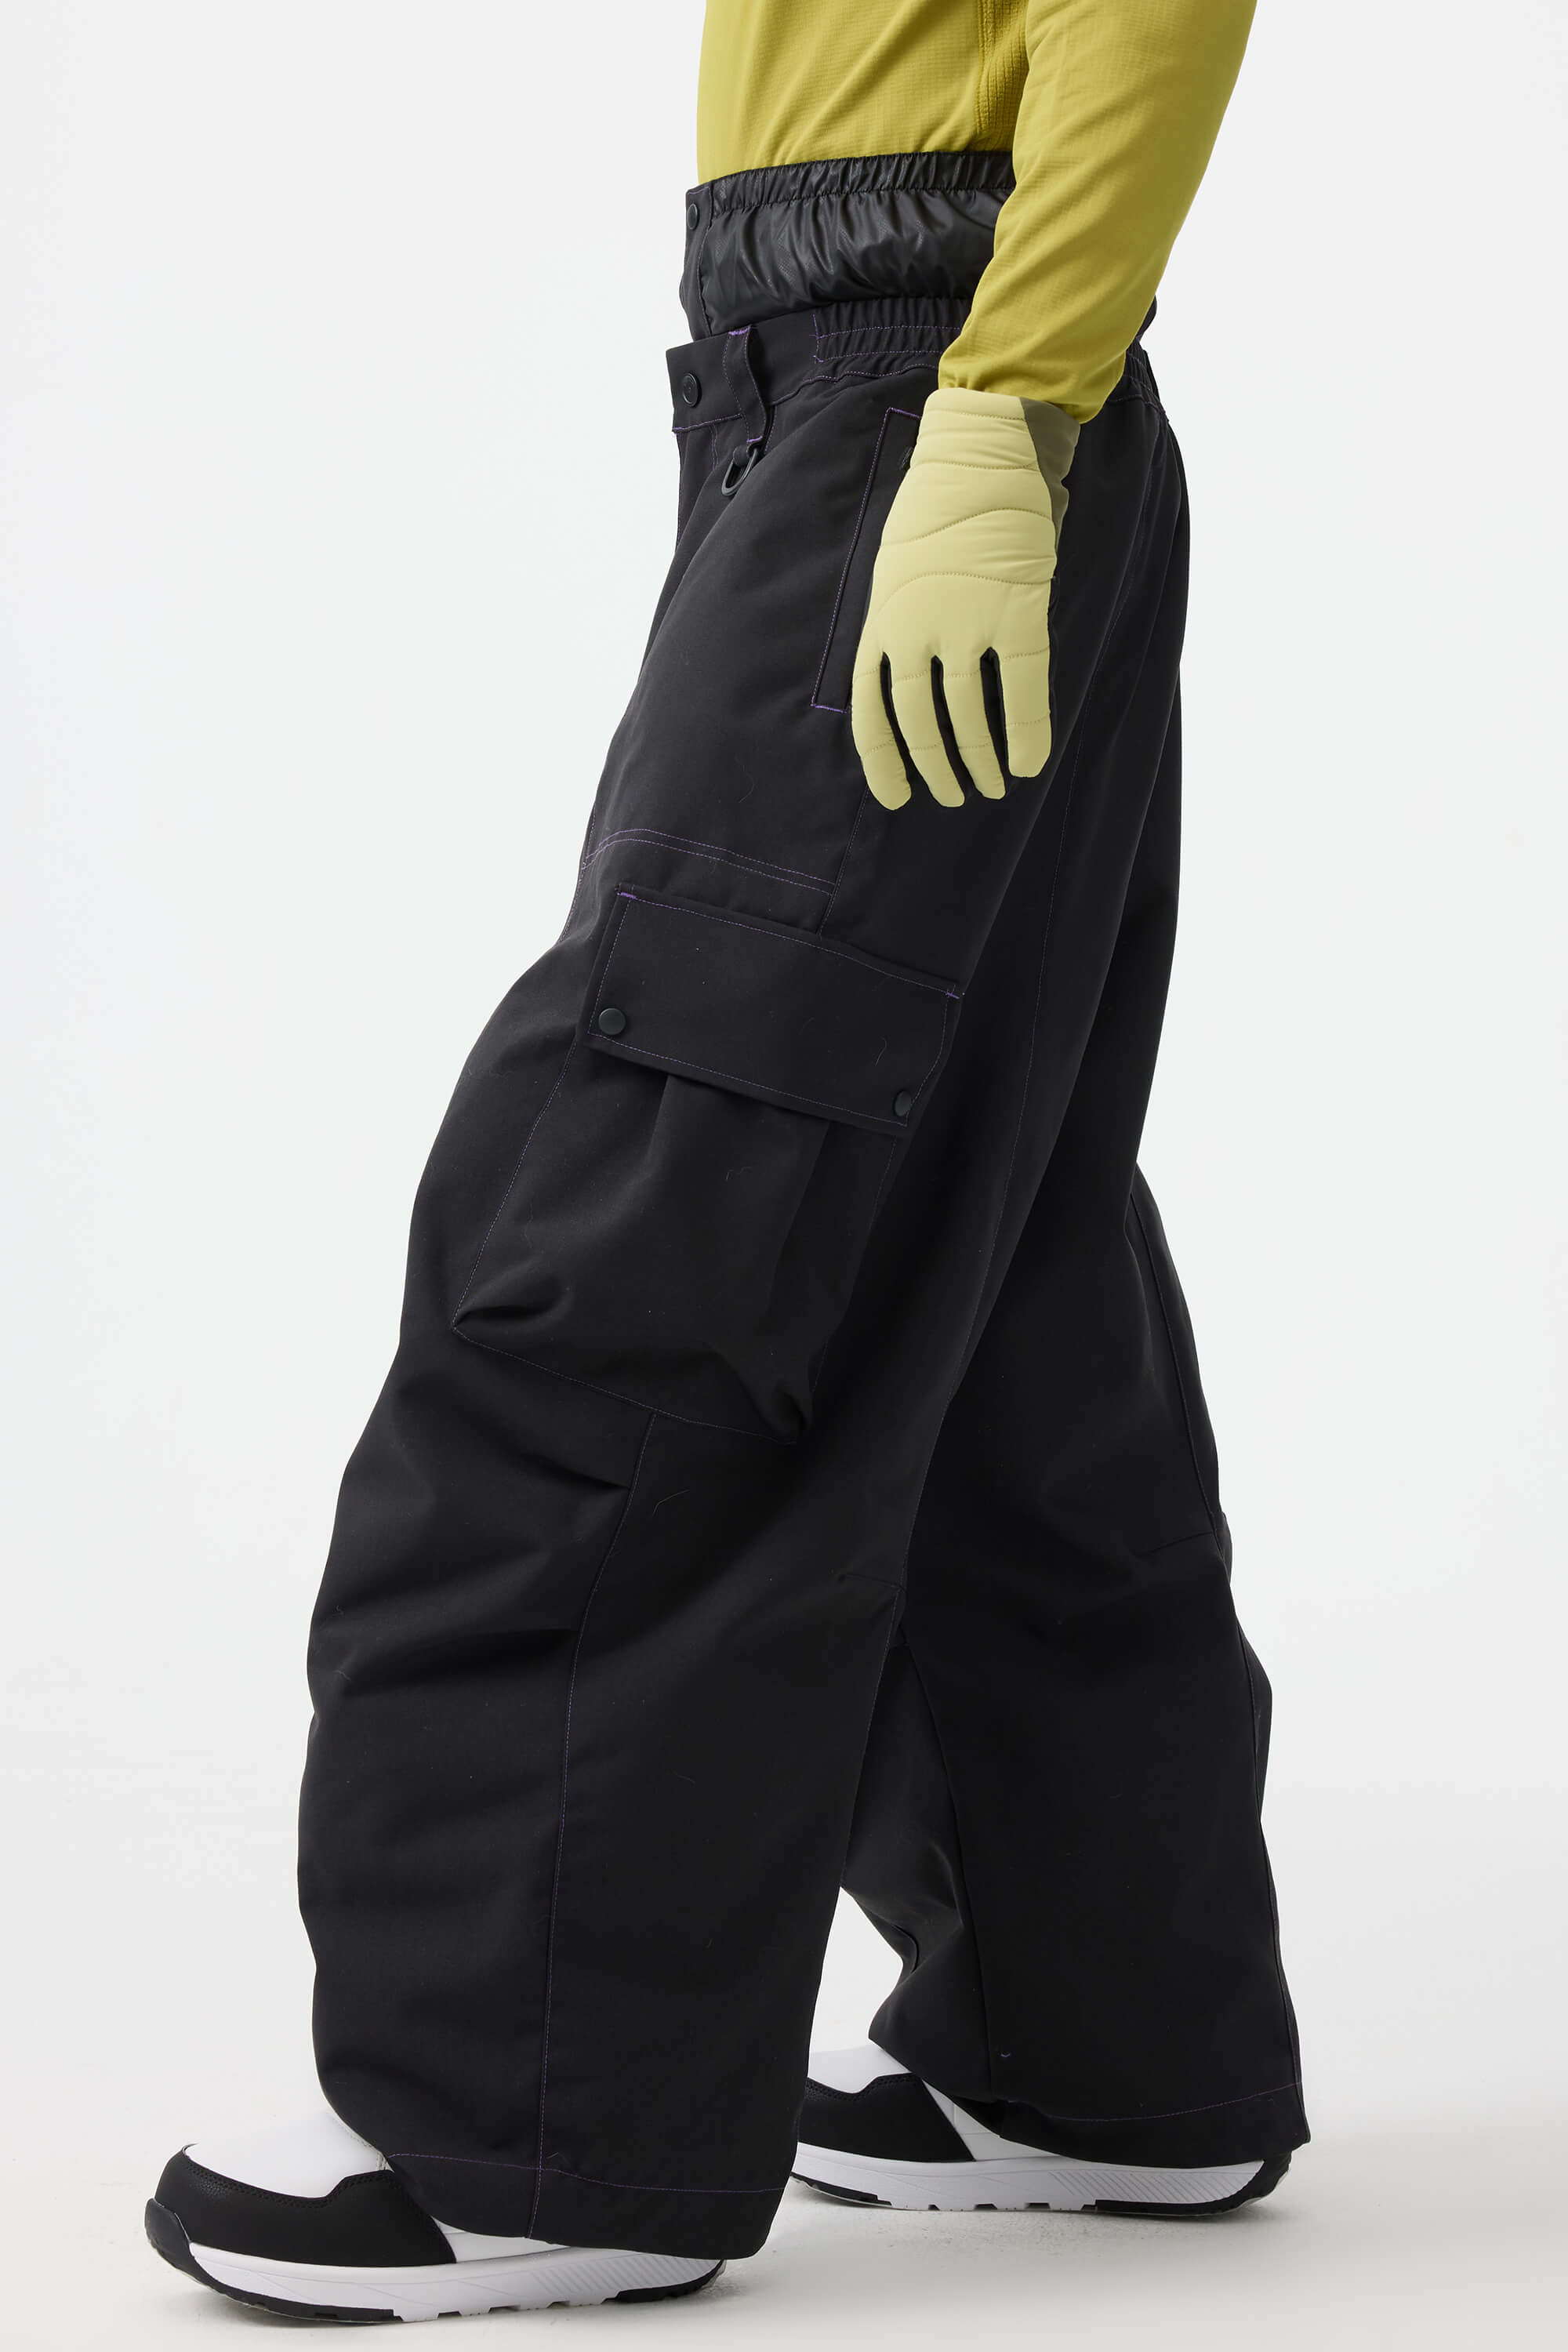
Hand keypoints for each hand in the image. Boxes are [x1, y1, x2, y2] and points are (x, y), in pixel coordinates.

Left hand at [851, 387, 1075, 809]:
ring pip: (968, 714)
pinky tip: (1030, 764)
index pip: (871, 711)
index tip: (897, 799)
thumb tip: (919, 681)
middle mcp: (916, 629)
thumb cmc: (942, 513)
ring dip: (980, 760)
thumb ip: (904, 627)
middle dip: (937, 767)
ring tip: (993, 787)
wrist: (983, 455)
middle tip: (955, 796)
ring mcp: (966, 622)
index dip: (884, 761)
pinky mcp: (1017, 613)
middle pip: (919, 721)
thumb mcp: (897, 573)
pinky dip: (1027, 734)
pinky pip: (1023, 691)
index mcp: (882, 622)